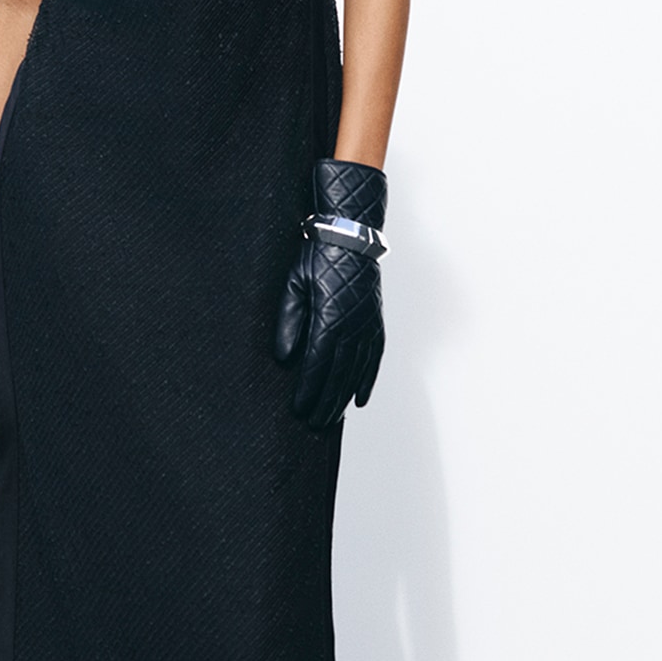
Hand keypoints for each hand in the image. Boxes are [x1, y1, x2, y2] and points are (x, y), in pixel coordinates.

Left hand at [273, 160, 386, 429]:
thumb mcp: (293, 284)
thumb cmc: (317, 257)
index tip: (298, 410)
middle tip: (314, 425)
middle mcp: (354, 326)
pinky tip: (360, 400)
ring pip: (357, 371)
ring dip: (343, 398)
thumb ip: (288, 322)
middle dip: (325, 402)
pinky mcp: (376, 322)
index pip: (318, 364)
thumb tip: (285, 359)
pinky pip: (374, 359)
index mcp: (330, 317)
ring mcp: (368, 325)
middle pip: (339, 375)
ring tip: (332, 419)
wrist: (352, 234)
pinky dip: (367, 381)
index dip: (309, 390)